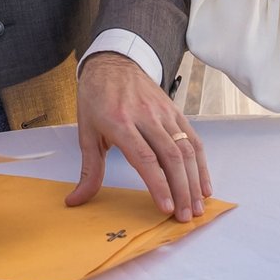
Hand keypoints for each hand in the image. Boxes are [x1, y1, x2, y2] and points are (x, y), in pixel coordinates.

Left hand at [70, 53, 210, 219]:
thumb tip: (76, 201)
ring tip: (197, 207)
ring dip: (194, 181)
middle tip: (185, 216)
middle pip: (171, 157)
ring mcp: (164, 113)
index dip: (158, 185)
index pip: (145, 158)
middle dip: (181, 190)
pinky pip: (193, 139)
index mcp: (120, 122)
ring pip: (186, 149)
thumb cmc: (97, 99)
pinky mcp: (176, 112)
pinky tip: (204, 185)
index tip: (166, 208)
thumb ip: (89, 170)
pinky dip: (201, 163)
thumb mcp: (86, 133)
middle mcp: (146, 116)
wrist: (113, 63)